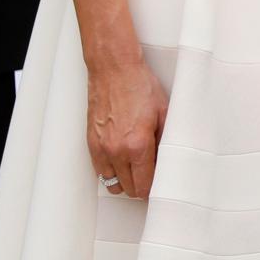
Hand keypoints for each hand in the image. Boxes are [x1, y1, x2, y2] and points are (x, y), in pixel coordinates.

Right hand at [88, 55, 169, 200]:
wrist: (114, 70)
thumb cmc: (140, 87)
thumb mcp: (165, 114)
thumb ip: (166, 142)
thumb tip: (168, 163)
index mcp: (137, 145)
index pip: (145, 185)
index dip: (154, 188)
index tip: (160, 183)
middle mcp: (116, 150)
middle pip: (129, 189)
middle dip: (141, 186)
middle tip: (151, 176)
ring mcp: (101, 148)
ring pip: (112, 183)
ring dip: (125, 182)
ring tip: (136, 171)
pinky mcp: (91, 142)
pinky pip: (99, 170)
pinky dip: (111, 172)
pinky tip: (122, 162)